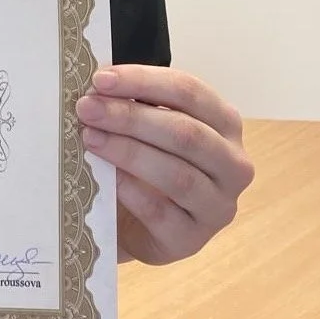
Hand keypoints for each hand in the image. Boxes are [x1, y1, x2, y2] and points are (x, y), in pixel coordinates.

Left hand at [75, 66, 253, 265]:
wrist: (136, 224)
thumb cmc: (146, 165)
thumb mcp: (148, 129)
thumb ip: (134, 105)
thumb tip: (97, 89)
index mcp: (225, 123)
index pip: (189, 92)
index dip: (143, 81)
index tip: (100, 78)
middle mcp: (233, 164)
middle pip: (185, 133)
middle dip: (131, 117)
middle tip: (87, 108)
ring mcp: (217, 207)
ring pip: (177, 174)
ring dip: (128, 151)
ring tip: (89, 138)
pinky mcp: (191, 240)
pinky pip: (161, 212)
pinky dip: (131, 191)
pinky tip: (107, 177)